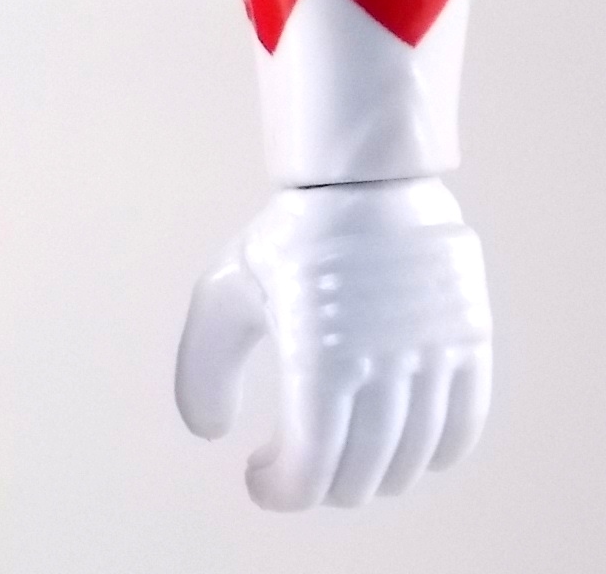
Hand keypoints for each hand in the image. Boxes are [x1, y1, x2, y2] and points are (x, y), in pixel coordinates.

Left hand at [175, 177, 491, 509]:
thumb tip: (211, 432)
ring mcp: (431, 355)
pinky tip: (403, 451)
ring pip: (412, 459)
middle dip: (319, 485)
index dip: (281, 490)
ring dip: (373, 477)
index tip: (259, 479)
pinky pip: (463, 426)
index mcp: (318, 357)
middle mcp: (382, 364)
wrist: (365, 181)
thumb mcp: (224, 292)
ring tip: (341, 462)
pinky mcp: (467, 342)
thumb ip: (204, 367)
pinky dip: (434, 454)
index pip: (310, 467)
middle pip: (360, 473)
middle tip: (297, 469)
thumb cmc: (287, 238)